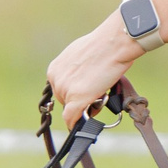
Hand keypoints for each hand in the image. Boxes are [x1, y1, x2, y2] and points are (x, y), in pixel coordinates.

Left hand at [47, 12, 142, 127]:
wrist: (113, 43)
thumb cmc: (103, 45)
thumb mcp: (79, 56)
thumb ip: (74, 69)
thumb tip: (80, 79)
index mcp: (54, 70)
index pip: (61, 90)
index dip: (74, 93)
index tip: (85, 92)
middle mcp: (56, 80)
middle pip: (65, 100)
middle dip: (79, 100)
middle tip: (97, 94)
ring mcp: (65, 90)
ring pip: (71, 109)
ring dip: (85, 107)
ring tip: (101, 95)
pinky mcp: (77, 99)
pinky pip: (71, 118)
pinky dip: (75, 123)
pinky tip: (82, 124)